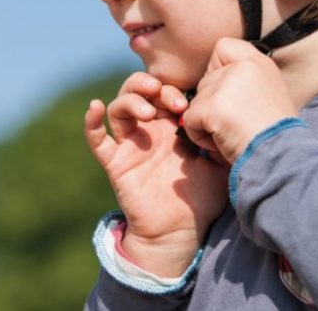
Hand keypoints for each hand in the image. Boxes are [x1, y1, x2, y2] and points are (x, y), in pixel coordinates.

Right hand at [84, 72, 227, 275]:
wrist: (181, 231)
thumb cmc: (201, 198)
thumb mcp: (219, 163)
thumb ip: (220, 139)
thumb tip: (226, 115)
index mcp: (172, 126)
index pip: (165, 93)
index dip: (173, 90)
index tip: (189, 102)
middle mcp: (149, 130)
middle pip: (140, 91)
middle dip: (153, 87)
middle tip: (173, 101)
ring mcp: (130, 145)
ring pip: (119, 107)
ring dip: (131, 100)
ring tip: (149, 111)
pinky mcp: (115, 163)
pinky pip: (97, 140)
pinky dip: (92, 122)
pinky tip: (96, 106)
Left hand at [180, 38, 298, 163]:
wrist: (282, 159)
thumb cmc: (275, 137)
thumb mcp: (269, 95)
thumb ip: (244, 82)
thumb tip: (213, 82)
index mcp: (260, 63)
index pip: (223, 47)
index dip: (217, 69)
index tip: (230, 93)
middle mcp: (244, 67)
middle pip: (206, 81)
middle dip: (212, 105)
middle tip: (235, 124)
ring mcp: (227, 86)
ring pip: (196, 102)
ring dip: (206, 123)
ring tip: (231, 136)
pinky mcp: (213, 107)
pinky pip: (189, 120)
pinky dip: (199, 136)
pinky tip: (220, 144)